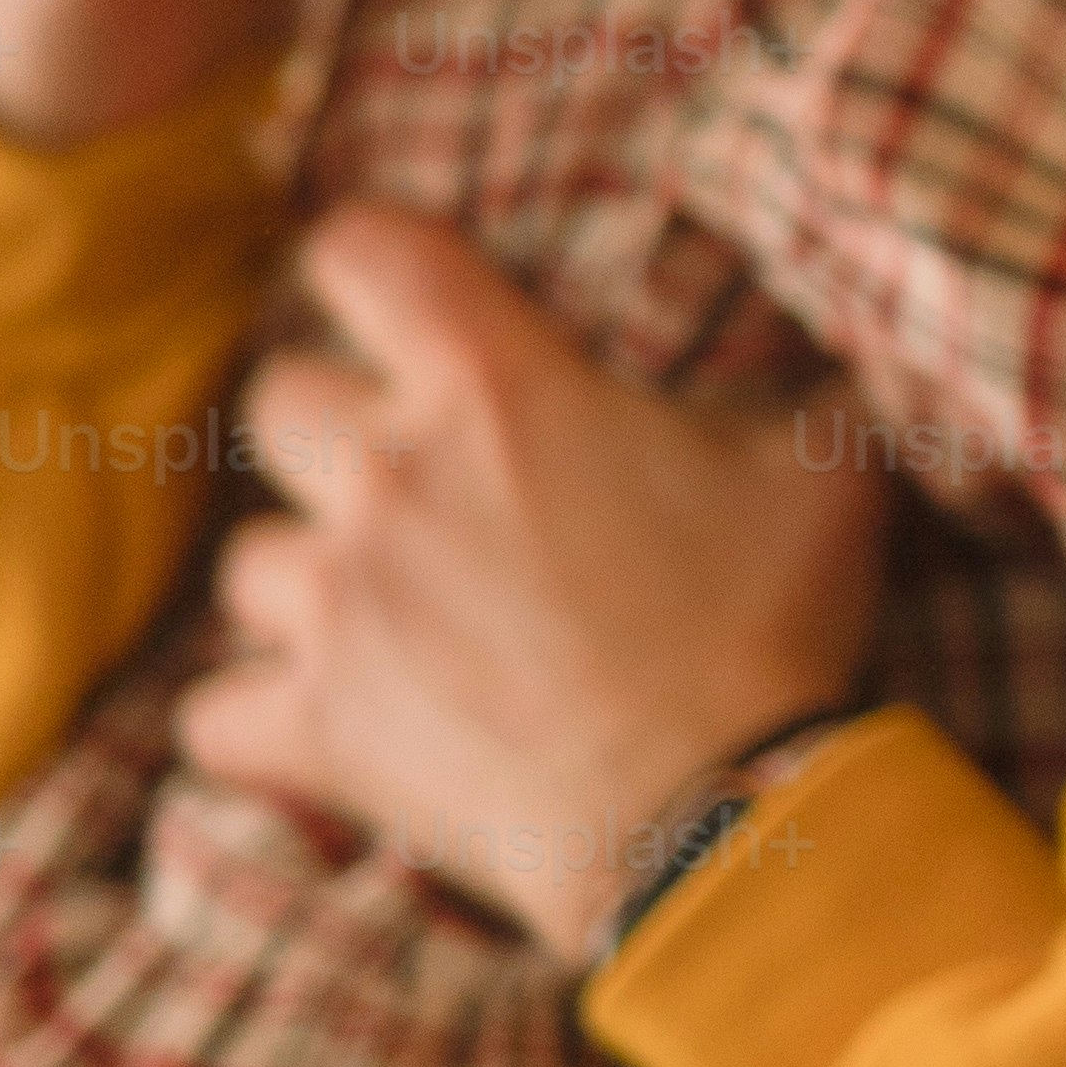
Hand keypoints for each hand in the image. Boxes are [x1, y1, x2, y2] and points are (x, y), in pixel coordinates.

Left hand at [186, 204, 880, 938]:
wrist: (719, 813)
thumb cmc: (769, 626)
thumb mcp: (823, 471)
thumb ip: (803, 392)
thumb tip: (849, 348)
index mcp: (495, 385)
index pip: (362, 253)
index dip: (367, 261)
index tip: (395, 291)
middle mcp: (386, 478)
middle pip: (278, 399)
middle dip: (333, 427)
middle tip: (411, 475)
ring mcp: (335, 609)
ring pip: (250, 560)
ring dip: (307, 581)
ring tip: (384, 616)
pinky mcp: (316, 729)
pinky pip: (216, 714)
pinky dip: (260, 721)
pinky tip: (321, 728)